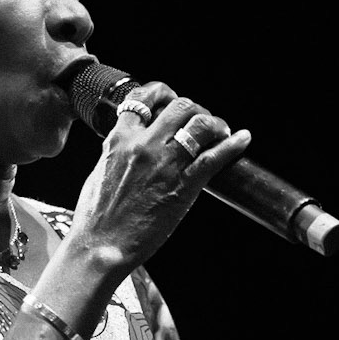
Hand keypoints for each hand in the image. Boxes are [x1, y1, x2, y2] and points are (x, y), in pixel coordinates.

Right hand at [69, 82, 251, 273]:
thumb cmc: (95, 218)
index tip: (171, 102)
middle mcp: (143, 145)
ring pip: (199, 124)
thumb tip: (128, 146)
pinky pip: (213, 158)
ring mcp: (165, 164)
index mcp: (119, 140)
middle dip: (194, 110)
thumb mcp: (100, 171)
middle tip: (200, 122)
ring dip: (214, 123)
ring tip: (220, 132)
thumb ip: (118, 153)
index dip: (163, 94)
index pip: (143, 97)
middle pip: (179, 106)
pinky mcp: (183, 186)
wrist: (101, 245)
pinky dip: (232, 144)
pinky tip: (242, 138)